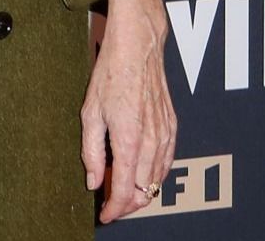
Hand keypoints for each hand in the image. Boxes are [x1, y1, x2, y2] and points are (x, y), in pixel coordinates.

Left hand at [85, 0, 175, 223]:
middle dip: (127, 205)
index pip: (125, 189)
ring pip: (158, 180)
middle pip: (145, 191)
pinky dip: (154, 177)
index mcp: (130, 139)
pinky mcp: (173, 127)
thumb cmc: (111, 74)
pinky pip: (167, 163)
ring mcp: (167, 135)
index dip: (115, 209)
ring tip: (122, 196)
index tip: (104, 216)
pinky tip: (143, 177)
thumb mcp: (90, 112)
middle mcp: (153, 141)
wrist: (139, 48)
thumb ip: (91, 151)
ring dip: (142, 193)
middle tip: (109, 207)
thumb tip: (94, 181)